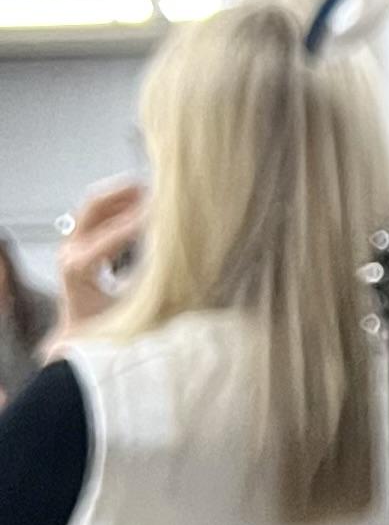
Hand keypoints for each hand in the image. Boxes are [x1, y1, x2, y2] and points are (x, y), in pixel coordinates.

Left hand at [51, 178, 146, 341]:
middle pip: (93, 206)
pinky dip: (122, 204)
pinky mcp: (80, 243)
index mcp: (77, 269)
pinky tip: (144, 206)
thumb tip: (182, 270)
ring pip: (96, 206)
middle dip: (125, 192)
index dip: (135, 225)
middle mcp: (70, 252)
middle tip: (157, 188)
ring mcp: (72, 245)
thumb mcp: (130, 312)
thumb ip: (152, 289)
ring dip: (125, 195)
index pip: (107, 237)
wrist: (79, 336)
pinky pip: (99, 214)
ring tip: (155, 194)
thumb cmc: (104, 327)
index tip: (161, 214)